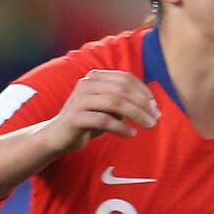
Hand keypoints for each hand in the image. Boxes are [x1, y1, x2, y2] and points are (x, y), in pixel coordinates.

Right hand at [41, 70, 159, 153]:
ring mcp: (79, 100)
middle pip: (122, 90)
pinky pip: (104, 120)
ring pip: (115, 102)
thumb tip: (152, 106)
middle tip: (155, 118)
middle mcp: (86, 84)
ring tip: (149, 125)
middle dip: (143, 104)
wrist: (58, 136)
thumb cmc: (88, 121)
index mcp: (95, 77)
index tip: (155, 107)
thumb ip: (125, 102)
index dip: (143, 92)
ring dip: (136, 115)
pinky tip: (131, 134)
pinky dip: (121, 127)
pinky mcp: (75, 117)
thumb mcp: (108, 108)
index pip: (125, 78)